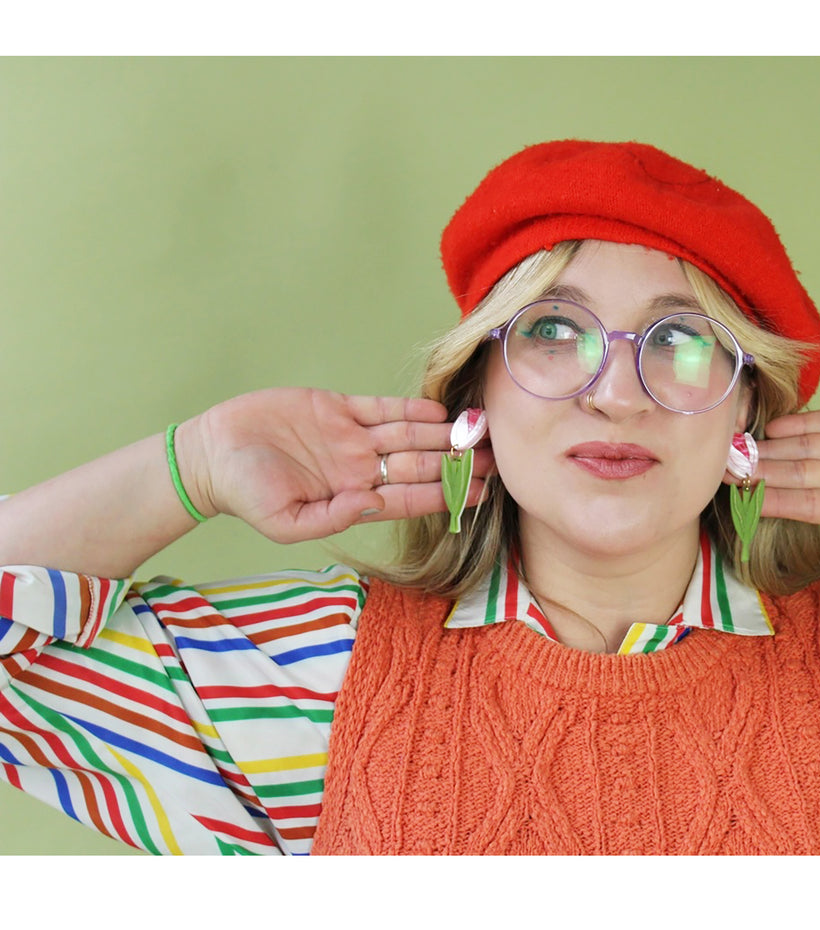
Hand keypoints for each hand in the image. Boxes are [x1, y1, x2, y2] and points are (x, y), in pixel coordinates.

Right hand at [179, 389, 493, 542]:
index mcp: (353, 497)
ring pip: (409, 435)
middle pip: (420, 465)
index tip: (481, 494)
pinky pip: (382, 408)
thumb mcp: (286, 521)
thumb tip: (373, 504)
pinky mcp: (338, 408)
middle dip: (458, 464)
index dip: (447, 495)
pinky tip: (440, 412)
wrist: (213, 454)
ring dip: (444, 436)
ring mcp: (352, 437)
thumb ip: (333, 516)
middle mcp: (361, 467)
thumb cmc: (246, 494)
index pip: (411, 498)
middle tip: (496, 460)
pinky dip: (411, 409)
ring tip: (479, 433)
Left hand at [751, 389, 819, 556]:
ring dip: (774, 448)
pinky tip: (772, 426)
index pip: (809, 505)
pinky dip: (800, 423)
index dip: (775, 500)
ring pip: (807, 448)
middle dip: (764, 472)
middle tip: (725, 467)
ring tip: (739, 446)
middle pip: (800, 476)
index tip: (742, 498)